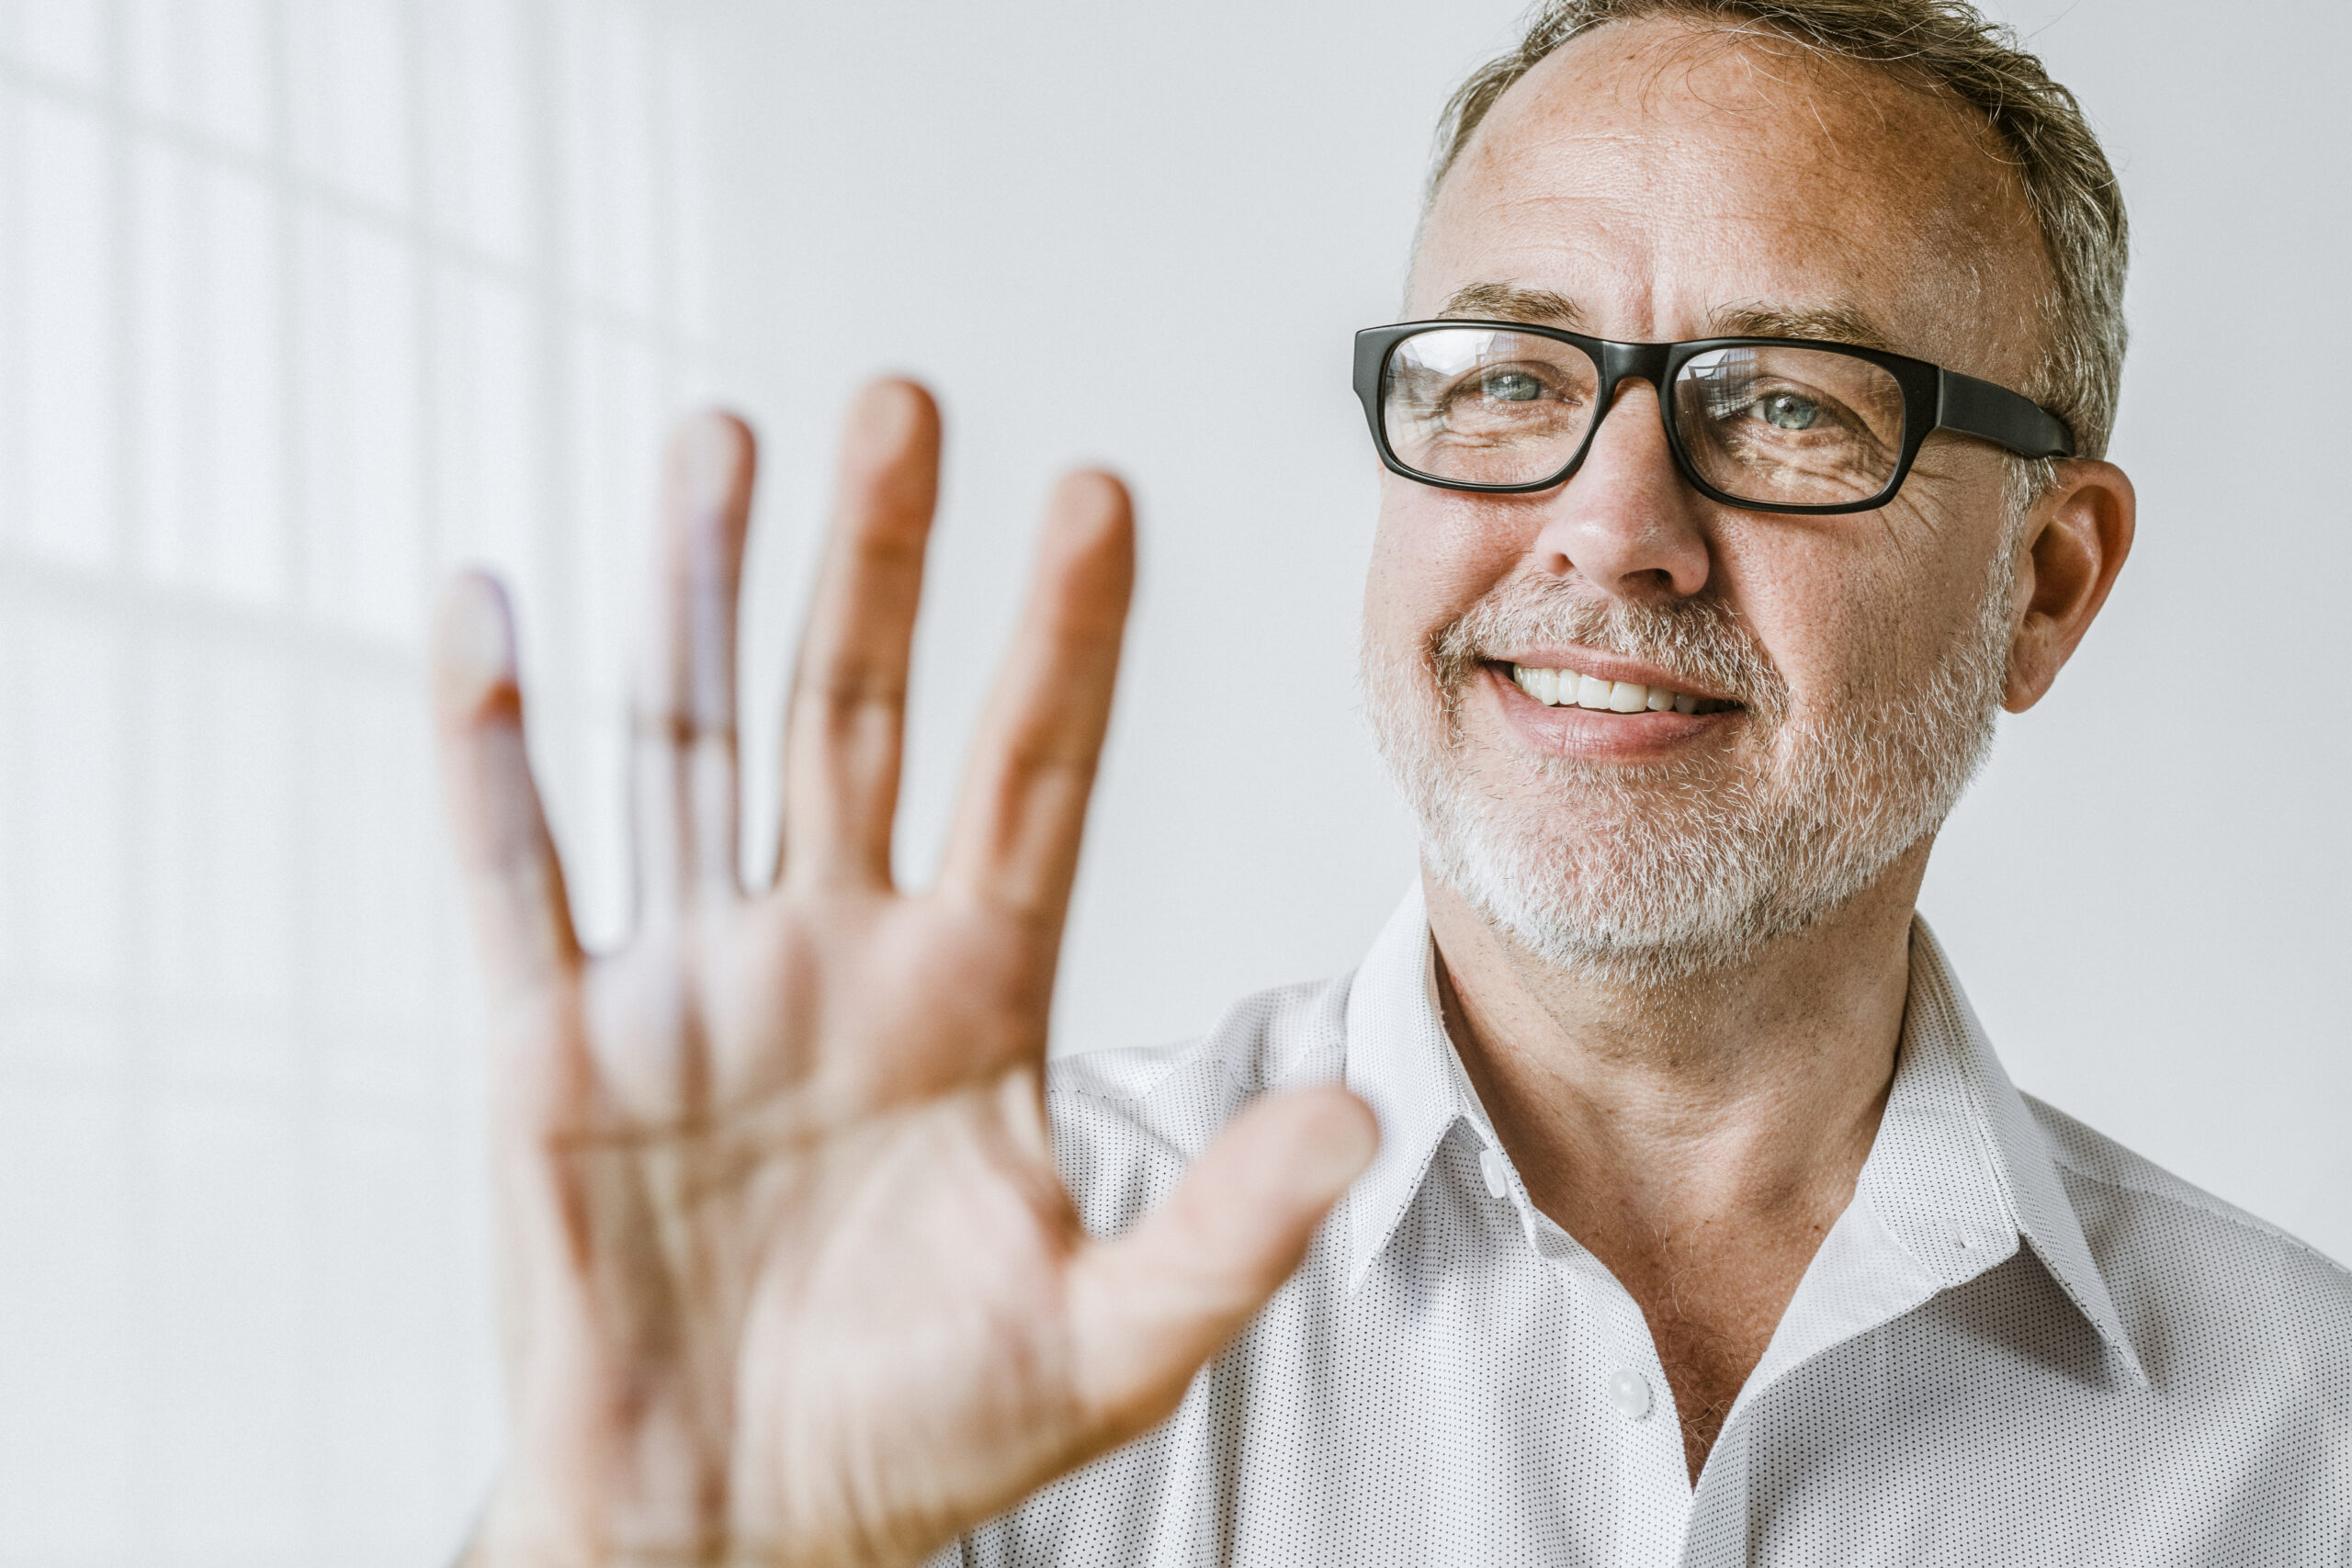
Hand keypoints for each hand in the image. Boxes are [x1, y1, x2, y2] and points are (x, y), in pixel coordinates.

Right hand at [431, 383, 1375, 1567]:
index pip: (1033, 778)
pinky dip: (488, 746)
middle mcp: (837, 951)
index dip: (1064, 643)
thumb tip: (1369, 1118)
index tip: (1100, 495)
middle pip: (861, 714)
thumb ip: (1227, 1226)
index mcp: (973, 995)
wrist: (732, 1526)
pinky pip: (515, 869)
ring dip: (699, 592)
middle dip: (880, 561)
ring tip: (723, 437)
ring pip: (693, 744)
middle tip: (908, 400)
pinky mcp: (554, 1039)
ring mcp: (692, 979)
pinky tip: (487, 608)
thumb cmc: (919, 1437)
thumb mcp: (1106, 1342)